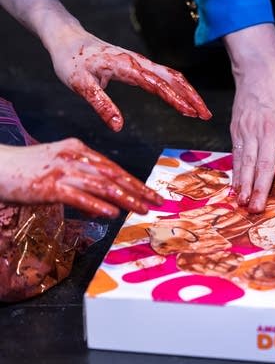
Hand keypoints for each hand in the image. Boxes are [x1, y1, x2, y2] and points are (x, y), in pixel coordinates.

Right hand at [0, 138, 162, 217]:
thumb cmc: (27, 170)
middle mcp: (74, 157)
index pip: (113, 168)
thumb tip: (109, 201)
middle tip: (157, 201)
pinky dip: (97, 205)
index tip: (152, 194)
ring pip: (102, 186)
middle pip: (113, 175)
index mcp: (78, 150)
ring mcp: (62, 171)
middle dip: (139, 190)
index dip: (135, 182)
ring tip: (142, 209)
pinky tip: (112, 213)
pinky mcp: (49, 186)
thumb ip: (84, 179)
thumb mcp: (60, 167)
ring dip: (126, 199)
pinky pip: (79, 197)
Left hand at [48, 30, 210, 130]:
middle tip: (206, 115)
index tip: (190, 113)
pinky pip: (166, 75)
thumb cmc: (72, 61)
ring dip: (189, 92)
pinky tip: (184, 100)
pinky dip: (180, 87)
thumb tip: (118, 127)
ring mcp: (141, 63)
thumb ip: (101, 105)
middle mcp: (139, 63)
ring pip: (173, 76)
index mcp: (127, 67)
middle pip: (174, 78)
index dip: (175, 99)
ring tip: (201, 111)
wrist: (68, 40)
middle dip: (192, 96)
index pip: (158, 84)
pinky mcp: (140, 66)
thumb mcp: (80, 85)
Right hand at [224, 24, 274, 213]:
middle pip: (264, 165)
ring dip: (245, 185)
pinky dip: (235, 172)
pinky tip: (235, 187)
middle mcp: (268, 131)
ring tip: (243, 203)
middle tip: (258, 210)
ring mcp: (250, 131)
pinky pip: (236, 155)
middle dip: (260, 190)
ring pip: (247, 162)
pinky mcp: (237, 130)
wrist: (259, 70)